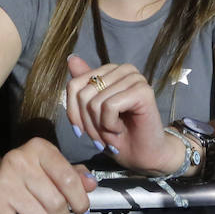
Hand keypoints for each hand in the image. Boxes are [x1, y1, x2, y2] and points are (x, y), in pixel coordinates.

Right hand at [0, 138, 95, 213]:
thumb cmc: (20, 176)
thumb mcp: (46, 167)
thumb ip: (71, 174)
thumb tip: (91, 184)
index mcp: (37, 148)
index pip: (69, 178)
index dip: (80, 199)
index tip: (81, 208)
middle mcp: (19, 161)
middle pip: (57, 202)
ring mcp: (3, 184)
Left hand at [64, 56, 183, 175]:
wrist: (142, 156)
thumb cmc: (117, 135)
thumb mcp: (92, 113)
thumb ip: (82, 86)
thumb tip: (71, 57)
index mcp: (110, 71)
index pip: (75, 85)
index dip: (73, 113)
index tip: (81, 131)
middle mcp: (123, 70)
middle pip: (83, 95)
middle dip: (87, 124)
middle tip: (100, 137)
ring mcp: (135, 78)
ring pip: (95, 102)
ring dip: (100, 127)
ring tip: (111, 134)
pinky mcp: (143, 91)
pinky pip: (109, 106)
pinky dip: (110, 125)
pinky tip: (120, 130)